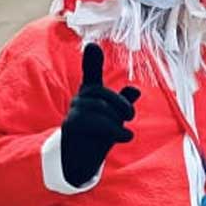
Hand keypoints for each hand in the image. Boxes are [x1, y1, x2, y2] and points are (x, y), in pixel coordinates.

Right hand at [59, 44, 140, 185]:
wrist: (81, 161)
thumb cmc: (98, 135)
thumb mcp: (115, 118)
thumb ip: (122, 103)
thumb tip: (134, 90)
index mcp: (91, 93)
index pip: (91, 74)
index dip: (92, 60)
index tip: (92, 45)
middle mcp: (80, 99)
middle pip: (104, 94)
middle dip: (122, 106)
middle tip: (129, 117)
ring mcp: (74, 111)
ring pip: (102, 108)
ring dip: (117, 122)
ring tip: (122, 131)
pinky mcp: (71, 125)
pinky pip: (97, 123)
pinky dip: (116, 131)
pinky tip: (126, 136)